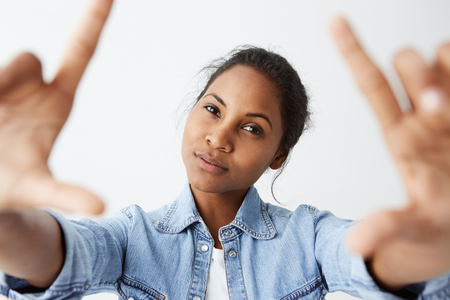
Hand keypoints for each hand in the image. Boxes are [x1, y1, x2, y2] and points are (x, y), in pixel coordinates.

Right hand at [0, 0, 112, 214]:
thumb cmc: (13, 183)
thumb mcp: (39, 188)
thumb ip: (68, 195)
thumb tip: (102, 209)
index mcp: (58, 100)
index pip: (80, 51)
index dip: (94, 20)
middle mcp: (34, 85)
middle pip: (26, 57)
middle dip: (8, 78)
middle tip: (1, 112)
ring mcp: (7, 84)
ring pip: (7, 63)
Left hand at [330, 17, 449, 287]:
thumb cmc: (432, 222)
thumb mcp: (410, 226)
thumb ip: (386, 227)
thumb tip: (356, 245)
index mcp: (399, 135)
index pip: (372, 84)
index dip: (353, 50)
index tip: (334, 19)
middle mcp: (424, 115)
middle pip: (409, 66)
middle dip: (419, 72)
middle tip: (437, 106)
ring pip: (444, 59)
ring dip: (448, 65)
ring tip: (448, 105)